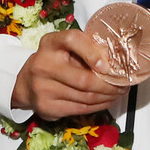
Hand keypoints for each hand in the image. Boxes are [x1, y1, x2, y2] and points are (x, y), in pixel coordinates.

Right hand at [12, 28, 126, 119]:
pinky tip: (106, 100)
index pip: (72, 40)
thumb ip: (85, 48)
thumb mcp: (64, 47)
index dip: (93, 53)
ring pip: (86, 97)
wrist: (25, 83)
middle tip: (124, 84)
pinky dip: (98, 106)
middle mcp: (43, 64)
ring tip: (118, 92)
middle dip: (110, 85)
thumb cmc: (53, 61)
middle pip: (84, 79)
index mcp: (50, 43)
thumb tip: (116, 57)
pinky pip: (80, 109)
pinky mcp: (47, 107)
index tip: (108, 65)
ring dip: (108, 96)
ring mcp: (42, 88)